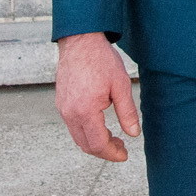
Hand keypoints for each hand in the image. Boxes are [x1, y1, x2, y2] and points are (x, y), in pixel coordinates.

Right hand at [55, 32, 139, 160]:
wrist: (80, 41)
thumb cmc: (100, 59)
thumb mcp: (121, 85)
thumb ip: (127, 113)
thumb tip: (134, 134)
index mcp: (85, 111)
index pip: (97, 144)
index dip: (112, 154)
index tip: (124, 154)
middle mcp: (70, 113)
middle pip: (86, 145)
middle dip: (104, 151)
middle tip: (121, 147)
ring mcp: (63, 108)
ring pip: (78, 137)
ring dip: (95, 142)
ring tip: (113, 137)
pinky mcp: (61, 103)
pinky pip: (73, 126)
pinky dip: (86, 132)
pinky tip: (100, 124)